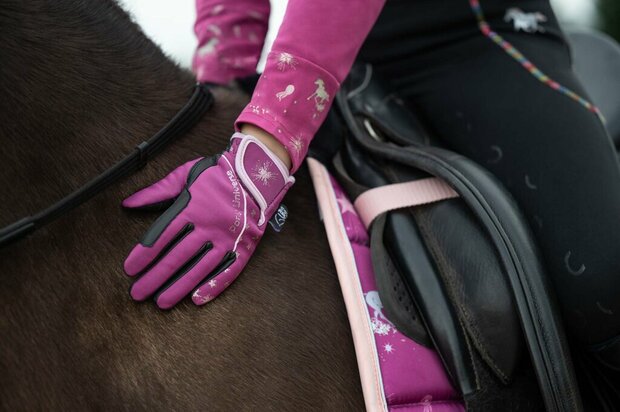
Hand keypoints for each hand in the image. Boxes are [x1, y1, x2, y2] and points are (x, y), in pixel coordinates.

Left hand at [122, 132, 294, 308]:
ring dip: (179, 287)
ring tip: (161, 302)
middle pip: (178, 256)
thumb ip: (157, 191)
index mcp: (192, 207)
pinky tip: (197, 299)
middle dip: (155, 277)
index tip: (129, 269)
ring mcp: (228, 238)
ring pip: (200, 268)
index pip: (162, 235)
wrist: (258, 173)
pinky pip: (229, 271)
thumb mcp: (185, 174)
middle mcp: (209, 225)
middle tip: (138, 294)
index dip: (144, 254)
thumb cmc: (218, 173)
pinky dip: (213, 286)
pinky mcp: (244, 247)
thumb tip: (127, 203)